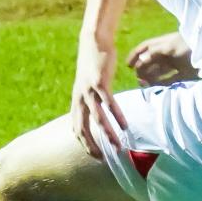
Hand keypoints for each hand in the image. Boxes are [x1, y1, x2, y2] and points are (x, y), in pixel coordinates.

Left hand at [69, 37, 127, 159]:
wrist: (93, 41)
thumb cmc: (94, 63)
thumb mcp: (88, 84)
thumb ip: (92, 99)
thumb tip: (100, 112)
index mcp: (77, 100)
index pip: (76, 128)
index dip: (84, 144)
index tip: (95, 156)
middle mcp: (80, 98)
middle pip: (82, 128)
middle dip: (92, 146)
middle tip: (103, 160)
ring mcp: (88, 90)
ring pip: (97, 118)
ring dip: (108, 134)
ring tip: (118, 147)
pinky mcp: (99, 82)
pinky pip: (110, 103)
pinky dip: (117, 115)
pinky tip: (125, 125)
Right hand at [126, 31, 196, 85]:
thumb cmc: (189, 46)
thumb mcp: (169, 47)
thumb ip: (153, 53)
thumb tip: (140, 62)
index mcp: (164, 44)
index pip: (145, 48)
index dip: (136, 56)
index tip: (128, 66)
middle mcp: (168, 53)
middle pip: (150, 61)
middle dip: (142, 69)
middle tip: (138, 78)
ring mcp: (175, 64)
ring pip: (158, 70)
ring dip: (149, 77)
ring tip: (144, 83)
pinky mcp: (183, 74)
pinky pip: (168, 78)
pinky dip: (160, 82)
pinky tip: (154, 85)